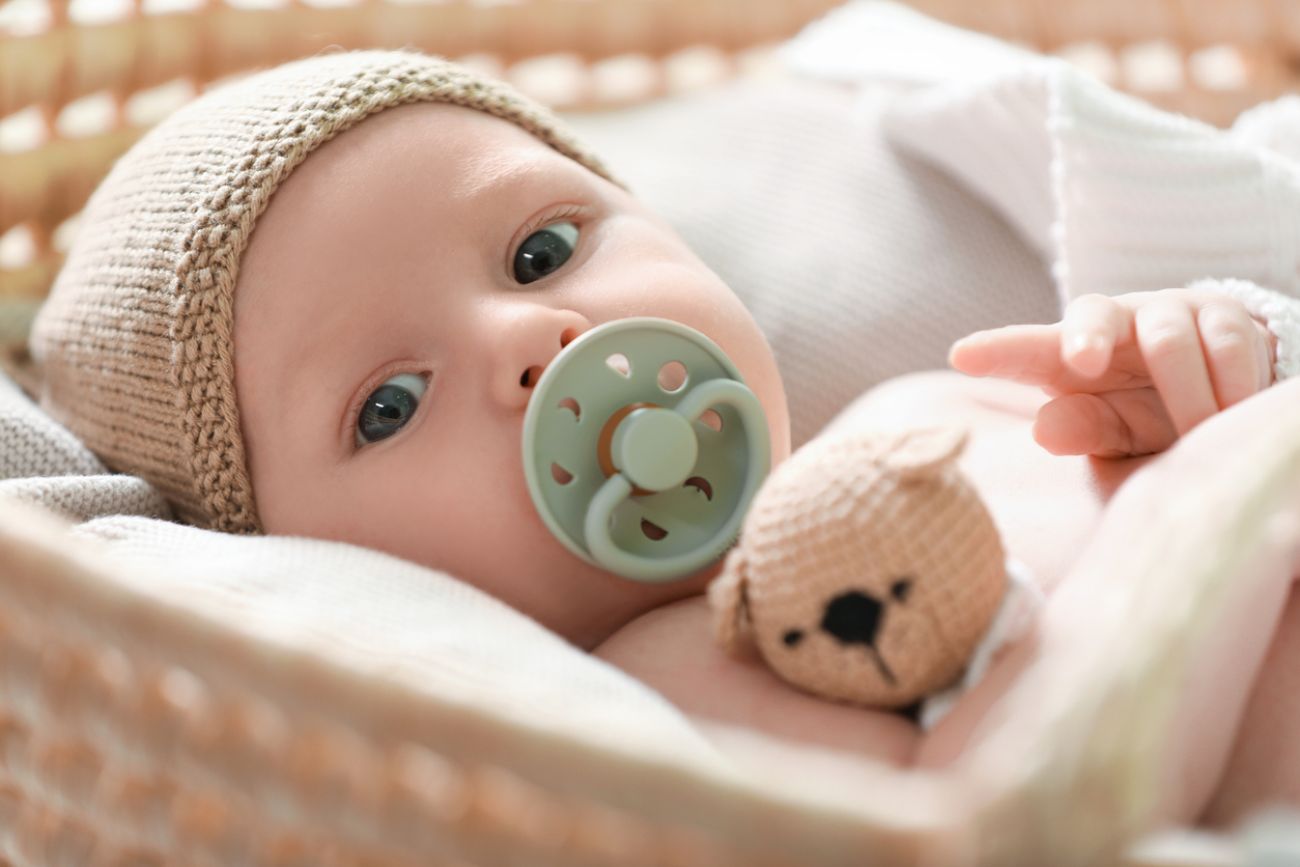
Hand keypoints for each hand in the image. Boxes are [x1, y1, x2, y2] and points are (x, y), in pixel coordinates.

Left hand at [949, 289, 1277, 456]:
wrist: (1223, 390)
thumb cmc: (1145, 413)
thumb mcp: (1112, 431)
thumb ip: (1084, 429)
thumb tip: (1045, 429)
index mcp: (1066, 353)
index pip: (1024, 349)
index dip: (995, 351)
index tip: (960, 357)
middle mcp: (1113, 321)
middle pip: (1093, 316)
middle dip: (1086, 336)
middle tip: (1082, 363)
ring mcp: (1168, 310)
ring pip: (1168, 338)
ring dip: (1183, 394)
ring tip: (1194, 434)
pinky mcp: (1224, 314)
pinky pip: (1229, 344)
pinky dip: (1232, 385)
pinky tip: (1233, 414)